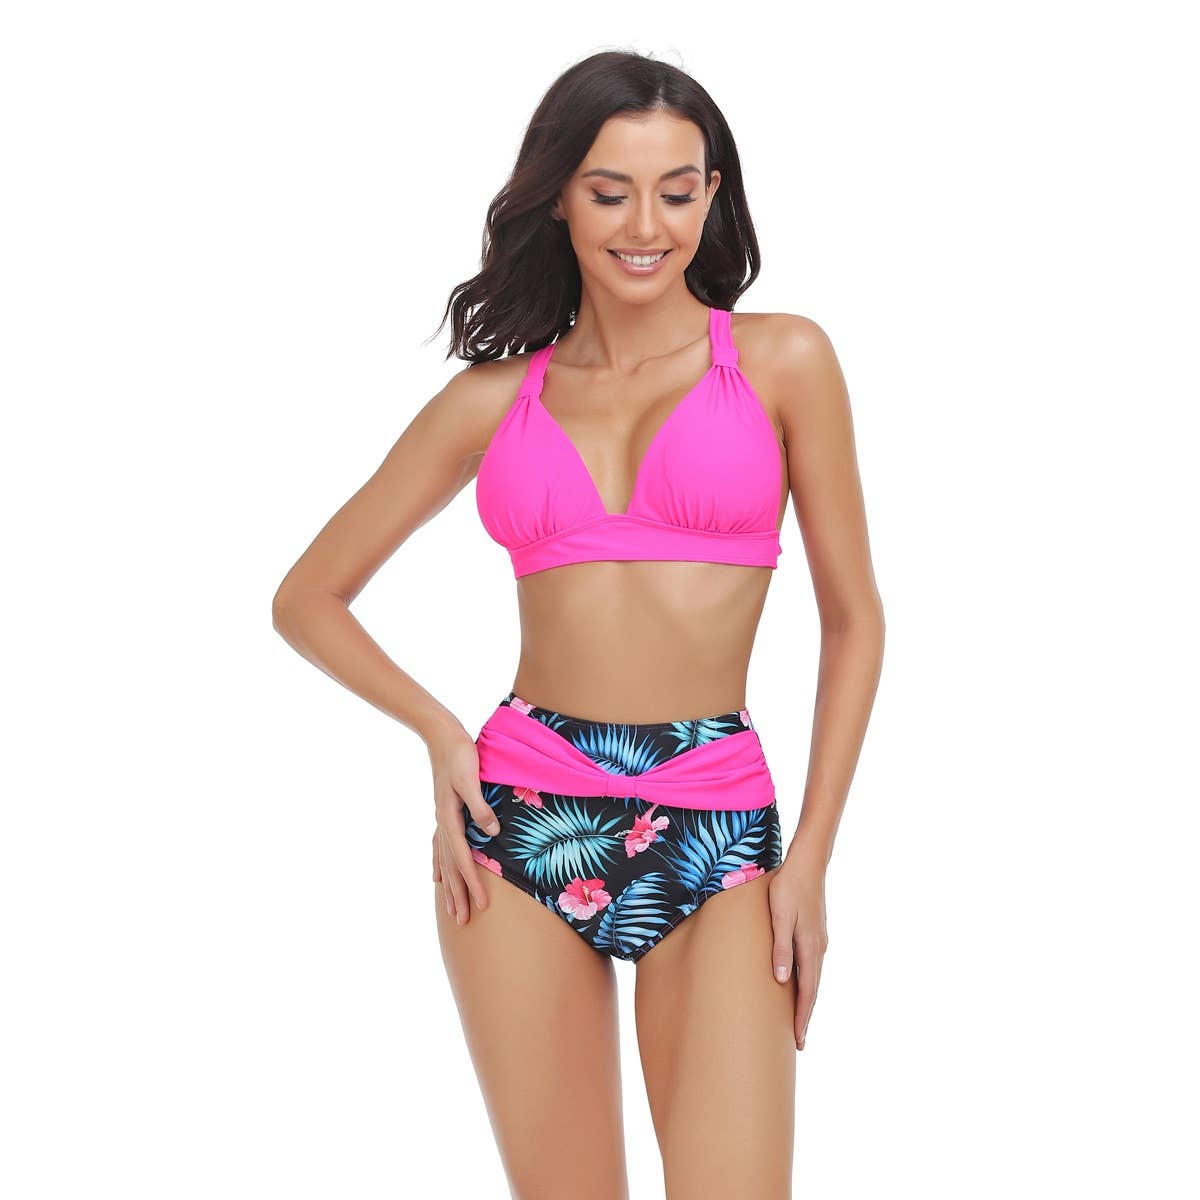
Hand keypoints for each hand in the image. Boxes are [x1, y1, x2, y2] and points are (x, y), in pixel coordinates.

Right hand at [427, 728, 500, 926]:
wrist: (443, 737)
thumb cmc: (460, 755)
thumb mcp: (471, 778)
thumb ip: (480, 806)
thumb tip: (491, 833)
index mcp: (450, 817)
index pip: (463, 859)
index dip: (472, 883)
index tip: (481, 904)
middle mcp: (443, 823)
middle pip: (451, 867)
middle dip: (459, 895)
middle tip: (465, 922)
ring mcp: (441, 819)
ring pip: (444, 861)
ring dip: (449, 887)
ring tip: (452, 911)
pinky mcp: (444, 814)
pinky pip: (439, 848)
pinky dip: (439, 865)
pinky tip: (436, 878)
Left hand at [768, 845, 829, 1050]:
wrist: (807, 864)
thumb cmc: (787, 888)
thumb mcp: (779, 917)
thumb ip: (780, 948)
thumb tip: (781, 981)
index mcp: (809, 947)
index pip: (807, 991)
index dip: (802, 1016)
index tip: (798, 1040)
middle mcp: (818, 948)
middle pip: (813, 990)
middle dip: (806, 1015)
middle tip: (798, 1041)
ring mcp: (819, 940)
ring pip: (814, 978)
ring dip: (807, 1000)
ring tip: (798, 1019)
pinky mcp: (815, 933)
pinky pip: (812, 966)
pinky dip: (808, 983)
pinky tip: (800, 985)